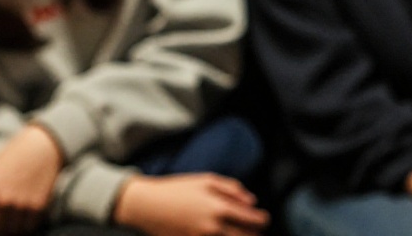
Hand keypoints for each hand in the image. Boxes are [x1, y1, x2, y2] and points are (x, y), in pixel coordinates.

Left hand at [0, 123, 62, 234]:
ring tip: (11, 214)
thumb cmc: (10, 158)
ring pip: (10, 232)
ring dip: (9, 228)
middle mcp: (2, 202)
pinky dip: (24, 224)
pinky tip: (24, 210)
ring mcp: (21, 205)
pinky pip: (27, 228)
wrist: (43, 146)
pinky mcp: (38, 207)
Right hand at [113, 173, 268, 235]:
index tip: (264, 219)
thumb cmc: (177, 189)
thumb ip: (233, 189)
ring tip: (242, 234)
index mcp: (219, 208)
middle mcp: (212, 227)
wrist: (147, 206)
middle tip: (258, 232)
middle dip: (255, 235)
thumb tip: (252, 201)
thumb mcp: (207, 180)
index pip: (252, 219)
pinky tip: (222, 234)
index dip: (262, 220)